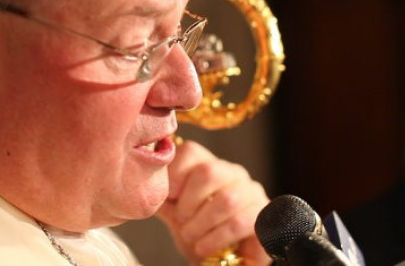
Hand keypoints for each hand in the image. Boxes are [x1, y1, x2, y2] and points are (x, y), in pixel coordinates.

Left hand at [156, 139, 270, 265]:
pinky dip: (216, 238)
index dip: (174, 174)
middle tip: (181, 221)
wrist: (222, 259)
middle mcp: (232, 172)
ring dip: (202, 224)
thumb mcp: (175, 213)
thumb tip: (141, 184)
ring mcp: (250, 192)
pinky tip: (205, 247)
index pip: (190, 151)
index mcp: (207, 164)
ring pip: (226, 200)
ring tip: (192, 238)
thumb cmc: (198, 231)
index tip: (169, 198)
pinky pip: (241, 222)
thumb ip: (161, 197)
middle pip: (209, 172)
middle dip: (189, 203)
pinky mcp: (263, 215)